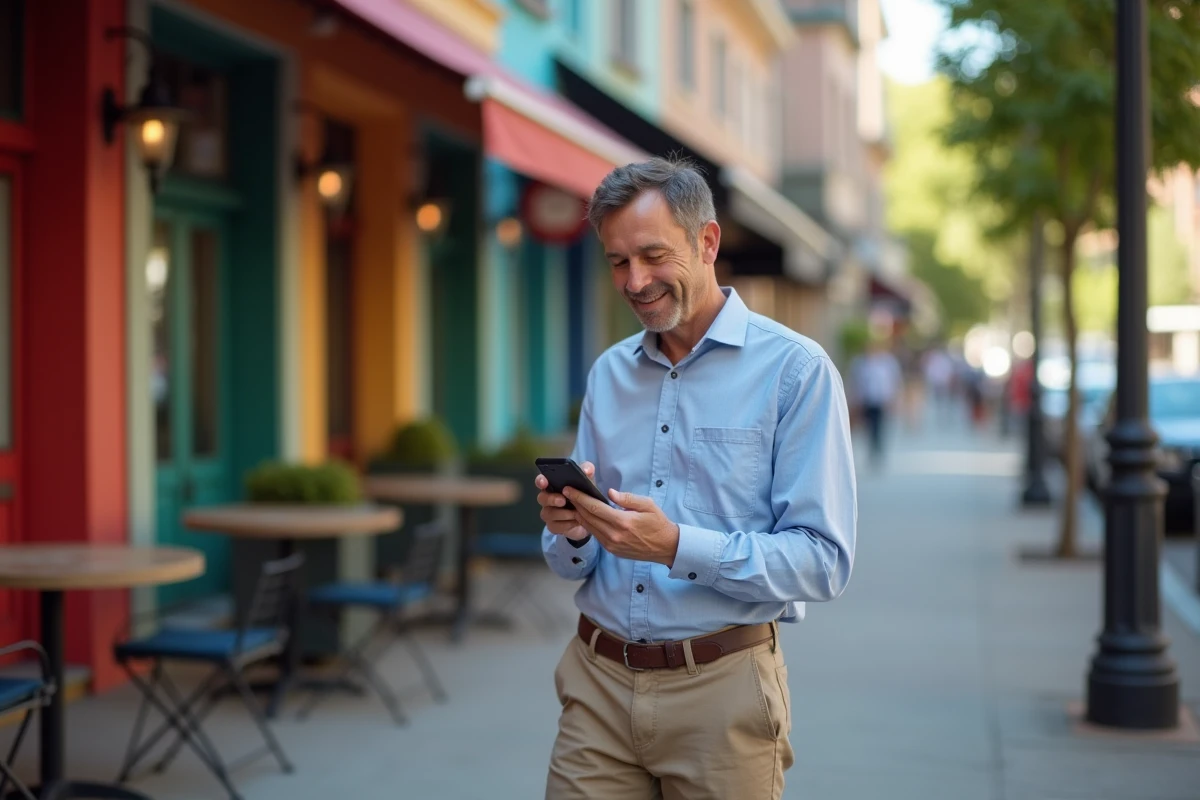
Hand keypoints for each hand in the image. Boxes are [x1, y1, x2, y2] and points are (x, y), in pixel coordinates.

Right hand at [535, 461, 594, 541]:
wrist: (590, 518)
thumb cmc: (583, 495)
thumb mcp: (588, 482)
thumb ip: (587, 472)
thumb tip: (586, 470)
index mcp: (552, 485)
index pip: (541, 481)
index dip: (540, 481)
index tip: (544, 482)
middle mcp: (547, 499)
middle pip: (541, 498)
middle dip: (551, 499)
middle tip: (563, 500)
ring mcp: (548, 514)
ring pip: (548, 513)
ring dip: (563, 513)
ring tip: (576, 513)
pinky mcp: (553, 526)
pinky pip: (555, 526)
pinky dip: (567, 524)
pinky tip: (576, 522)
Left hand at [564, 487, 679, 566]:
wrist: (667, 547)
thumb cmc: (658, 523)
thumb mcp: (647, 504)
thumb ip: (627, 498)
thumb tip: (609, 493)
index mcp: (623, 522)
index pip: (595, 507)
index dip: (579, 497)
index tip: (569, 489)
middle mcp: (614, 535)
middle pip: (587, 517)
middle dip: (575, 504)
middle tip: (566, 493)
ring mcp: (612, 545)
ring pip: (589, 527)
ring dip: (579, 515)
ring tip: (572, 503)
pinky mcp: (612, 551)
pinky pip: (596, 535)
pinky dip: (588, 524)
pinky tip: (585, 516)